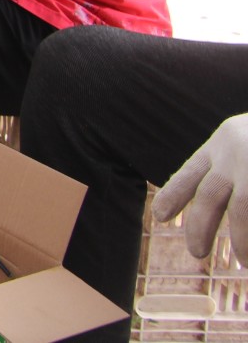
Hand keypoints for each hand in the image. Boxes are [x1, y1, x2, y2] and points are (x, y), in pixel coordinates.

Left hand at [154, 114, 247, 258]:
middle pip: (210, 195)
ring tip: (243, 261)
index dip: (174, 195)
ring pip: (242, 209)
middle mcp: (238, 150)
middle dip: (200, 227)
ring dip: (241, 239)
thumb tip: (206, 202)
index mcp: (224, 140)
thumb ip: (226, 163)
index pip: (191, 172)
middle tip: (196, 252)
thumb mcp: (242, 139)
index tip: (160, 217)